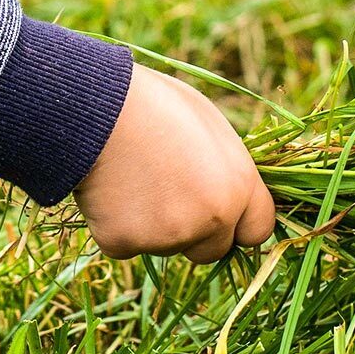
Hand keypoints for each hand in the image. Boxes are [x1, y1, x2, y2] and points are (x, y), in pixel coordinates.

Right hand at [72, 66, 273, 260]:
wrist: (98, 106)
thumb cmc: (153, 103)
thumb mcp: (208, 124)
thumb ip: (224, 166)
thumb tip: (224, 186)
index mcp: (238, 185)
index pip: (256, 230)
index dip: (236, 224)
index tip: (218, 217)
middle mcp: (212, 218)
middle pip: (210, 250)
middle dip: (193, 233)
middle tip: (164, 195)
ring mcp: (169, 236)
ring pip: (164, 246)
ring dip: (151, 226)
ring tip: (130, 177)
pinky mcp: (126, 243)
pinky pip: (124, 244)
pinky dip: (115, 225)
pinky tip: (107, 189)